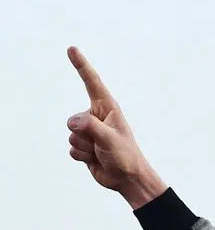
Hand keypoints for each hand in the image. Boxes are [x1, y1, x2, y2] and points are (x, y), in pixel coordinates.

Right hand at [66, 46, 166, 208]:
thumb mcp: (110, 139)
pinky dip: (82, 156)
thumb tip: (71, 122)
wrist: (128, 179)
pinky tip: (95, 159)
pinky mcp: (84, 146)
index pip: (92, 83)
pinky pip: (71, 148)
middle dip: (86, 135)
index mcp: (107, 108)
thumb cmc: (125, 156)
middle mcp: (96, 117)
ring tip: (101, 152)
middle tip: (104, 145)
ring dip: (85, 147)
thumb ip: (90, 127)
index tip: (72, 49)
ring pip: (72, 135)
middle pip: (74, 120)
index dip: (81, 66)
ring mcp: (89, 132)